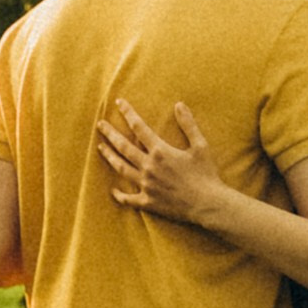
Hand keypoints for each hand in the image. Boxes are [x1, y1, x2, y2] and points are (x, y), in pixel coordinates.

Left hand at [96, 100, 229, 230]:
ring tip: (101, 147)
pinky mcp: (148, 202)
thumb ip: (188, 124)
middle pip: (123, 146)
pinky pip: (128, 198)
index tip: (119, 102)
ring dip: (109, 156)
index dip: (128, 113)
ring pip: (121, 168)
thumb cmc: (206, 174)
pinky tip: (113, 190)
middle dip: (110, 133)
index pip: (139, 127)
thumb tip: (179, 104)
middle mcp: (149, 167)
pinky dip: (119, 195)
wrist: (208, 205)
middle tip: (100, 124)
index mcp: (160, 151)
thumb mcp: (201, 146)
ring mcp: (146, 185)